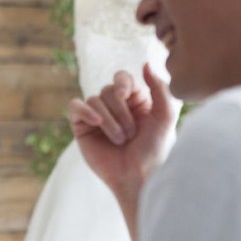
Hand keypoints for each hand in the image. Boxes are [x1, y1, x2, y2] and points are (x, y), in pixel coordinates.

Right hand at [68, 64, 176, 240]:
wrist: (137, 177)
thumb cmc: (154, 150)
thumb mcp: (165, 116)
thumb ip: (160, 88)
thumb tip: (145, 63)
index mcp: (134, 101)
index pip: (122, 78)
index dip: (122, 83)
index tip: (127, 95)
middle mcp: (114, 107)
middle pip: (107, 90)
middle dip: (120, 111)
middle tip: (131, 133)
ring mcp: (96, 117)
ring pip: (94, 100)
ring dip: (109, 120)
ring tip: (120, 140)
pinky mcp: (81, 127)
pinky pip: (75, 107)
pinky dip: (85, 111)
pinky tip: (96, 123)